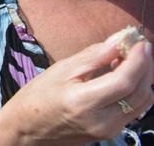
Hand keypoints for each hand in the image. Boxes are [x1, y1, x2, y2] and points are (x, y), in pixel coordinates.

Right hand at [0, 30, 153, 143]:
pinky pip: (135, 109)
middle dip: (145, 66)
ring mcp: (109, 130)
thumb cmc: (38, 96)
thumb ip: (93, 56)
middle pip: (140, 92)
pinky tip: (126, 75)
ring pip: (142, 102)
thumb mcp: (60, 70)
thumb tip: (118, 40)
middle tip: (139, 46)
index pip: (124, 81)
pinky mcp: (112, 132)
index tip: (140, 41)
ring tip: (133, 58)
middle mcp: (102, 120)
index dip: (137, 60)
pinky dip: (136, 90)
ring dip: (144, 78)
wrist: (29, 129)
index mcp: (83, 102)